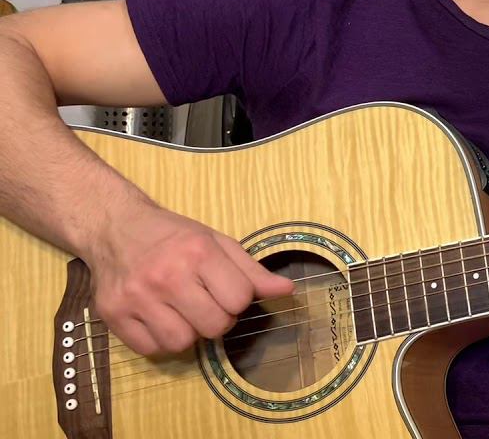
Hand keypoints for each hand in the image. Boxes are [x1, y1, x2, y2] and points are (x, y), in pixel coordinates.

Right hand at [85, 199, 293, 355]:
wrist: (115, 226)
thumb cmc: (173, 236)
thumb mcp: (217, 243)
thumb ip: (252, 271)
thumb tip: (287, 291)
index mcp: (198, 252)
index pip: (239, 300)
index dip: (238, 299)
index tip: (225, 290)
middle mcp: (167, 275)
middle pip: (214, 326)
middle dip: (217, 319)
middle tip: (205, 303)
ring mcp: (137, 297)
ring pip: (181, 343)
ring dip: (188, 333)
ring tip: (181, 312)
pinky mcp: (113, 314)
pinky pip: (150, 349)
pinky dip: (159, 340)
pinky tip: (158, 318)